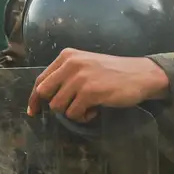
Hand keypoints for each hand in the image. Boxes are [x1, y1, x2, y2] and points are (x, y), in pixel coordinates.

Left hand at [27, 49, 169, 121]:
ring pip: (58, 106)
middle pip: (44, 93)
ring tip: (88, 107)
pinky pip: (74, 113)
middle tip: (70, 109)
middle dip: (54, 105)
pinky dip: (83, 116)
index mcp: (66, 56)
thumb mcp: (85, 65)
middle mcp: (70, 64)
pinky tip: (95, 110)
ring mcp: (80, 78)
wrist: (140, 74)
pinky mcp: (90, 92)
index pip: (40, 80)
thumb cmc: (112, 72)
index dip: (34, 98)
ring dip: (72, 112)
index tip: (33, 111)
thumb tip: (42, 97)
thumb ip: (65, 75)